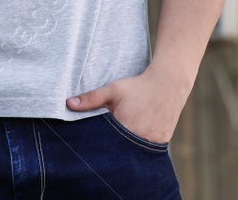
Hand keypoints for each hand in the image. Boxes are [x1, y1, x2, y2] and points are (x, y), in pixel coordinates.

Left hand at [67, 68, 187, 145]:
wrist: (169, 84)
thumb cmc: (139, 87)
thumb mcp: (114, 89)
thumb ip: (91, 98)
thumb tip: (68, 103)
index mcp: (125, 128)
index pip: (106, 146)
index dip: (98, 148)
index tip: (90, 148)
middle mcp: (140, 140)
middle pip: (119, 153)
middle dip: (110, 152)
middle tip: (102, 148)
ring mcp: (152, 144)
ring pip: (133, 154)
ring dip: (125, 151)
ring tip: (117, 147)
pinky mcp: (161, 144)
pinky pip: (145, 152)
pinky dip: (138, 149)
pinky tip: (131, 144)